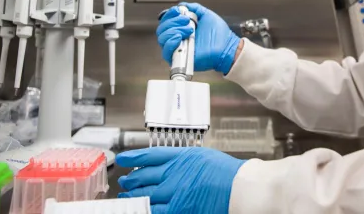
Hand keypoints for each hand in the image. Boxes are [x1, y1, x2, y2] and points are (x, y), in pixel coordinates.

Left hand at [117, 146, 244, 213]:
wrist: (240, 188)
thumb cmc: (226, 173)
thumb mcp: (201, 157)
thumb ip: (182, 161)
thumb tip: (167, 166)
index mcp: (180, 157)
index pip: (149, 155)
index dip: (133, 157)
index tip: (123, 158)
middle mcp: (174, 173)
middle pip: (143, 176)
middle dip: (130, 180)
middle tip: (124, 181)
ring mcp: (174, 192)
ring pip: (145, 194)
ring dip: (133, 196)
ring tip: (126, 197)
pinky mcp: (179, 208)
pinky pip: (155, 210)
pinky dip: (144, 209)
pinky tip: (138, 209)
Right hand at [156, 2, 240, 73]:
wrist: (226, 46)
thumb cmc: (219, 34)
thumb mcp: (205, 14)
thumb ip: (193, 8)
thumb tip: (181, 5)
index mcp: (181, 28)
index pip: (165, 21)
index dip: (169, 15)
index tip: (177, 10)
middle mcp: (178, 38)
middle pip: (162, 29)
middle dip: (173, 21)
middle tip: (186, 20)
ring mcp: (178, 49)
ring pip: (162, 38)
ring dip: (174, 30)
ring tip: (189, 29)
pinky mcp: (180, 59)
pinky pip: (166, 52)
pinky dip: (170, 42)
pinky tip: (179, 37)